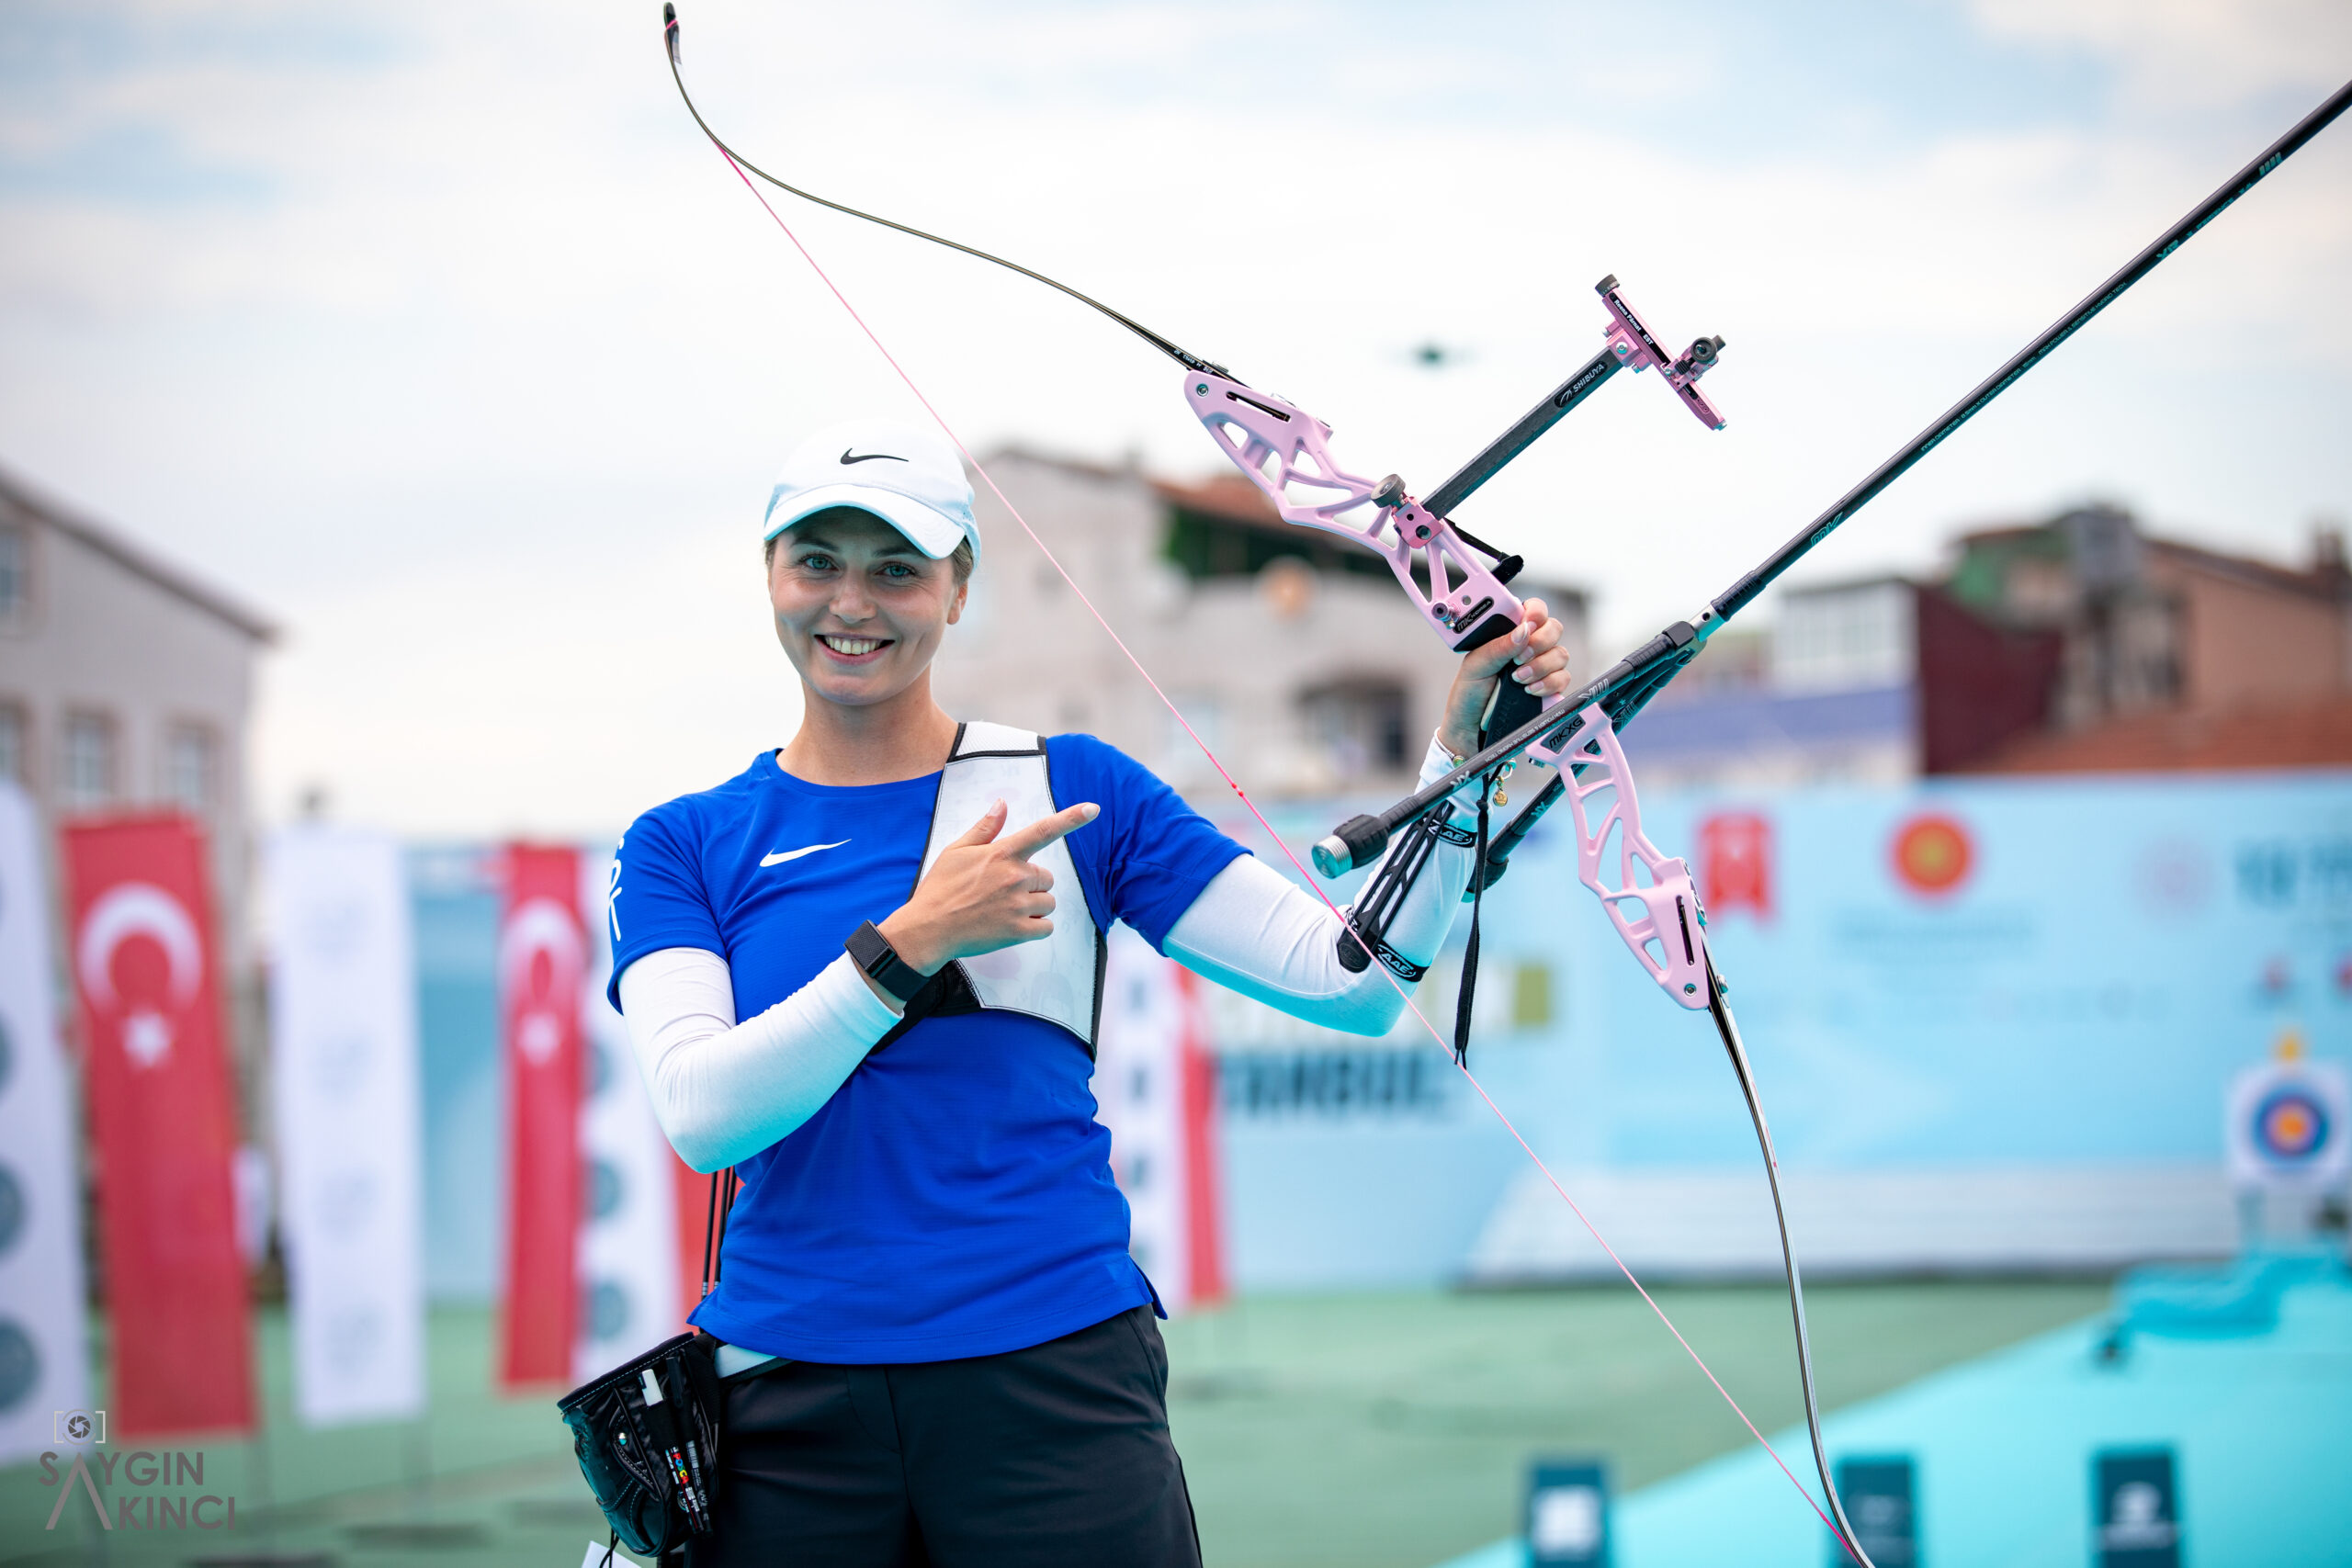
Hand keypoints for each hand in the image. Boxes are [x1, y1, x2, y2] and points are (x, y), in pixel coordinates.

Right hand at [876, 799, 1099, 977]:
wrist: (927, 930)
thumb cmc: (939, 888)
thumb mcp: (956, 851)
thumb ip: (985, 828)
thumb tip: (1002, 803)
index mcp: (1001, 854)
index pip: (1042, 831)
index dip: (1071, 818)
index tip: (1093, 808)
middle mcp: (1014, 877)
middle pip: (1046, 877)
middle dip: (1032, 884)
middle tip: (1001, 893)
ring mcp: (1018, 905)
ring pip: (1048, 902)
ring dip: (1034, 907)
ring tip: (1003, 910)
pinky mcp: (1018, 931)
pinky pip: (1046, 927)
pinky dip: (1035, 928)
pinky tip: (1011, 926)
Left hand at [1436, 597, 1571, 759]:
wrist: (1471, 729)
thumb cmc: (1468, 693)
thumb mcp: (1475, 666)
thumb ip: (1498, 646)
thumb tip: (1523, 630)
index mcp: (1509, 633)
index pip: (1533, 610)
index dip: (1535, 613)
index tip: (1527, 625)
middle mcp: (1529, 647)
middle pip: (1554, 629)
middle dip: (1539, 642)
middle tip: (1518, 659)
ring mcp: (1541, 667)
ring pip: (1561, 654)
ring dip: (1541, 666)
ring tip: (1519, 679)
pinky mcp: (1549, 688)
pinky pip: (1563, 678)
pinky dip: (1548, 683)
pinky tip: (1530, 690)